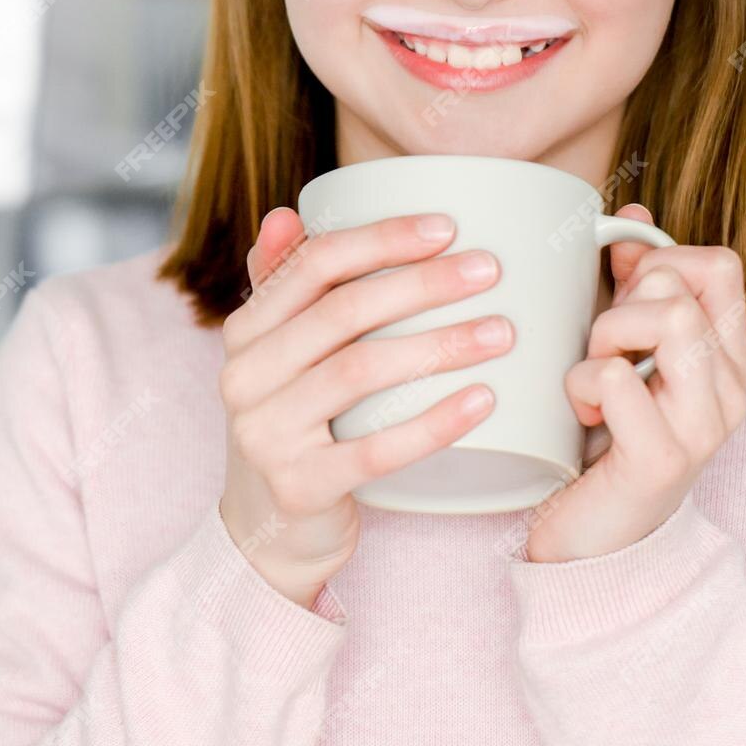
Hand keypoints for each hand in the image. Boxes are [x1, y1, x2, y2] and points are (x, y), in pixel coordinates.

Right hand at [217, 207, 512, 607]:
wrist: (267, 532)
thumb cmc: (294, 424)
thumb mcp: (279, 356)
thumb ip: (285, 287)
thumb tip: (287, 213)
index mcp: (245, 331)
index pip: (313, 265)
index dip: (381, 240)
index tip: (448, 227)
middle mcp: (244, 376)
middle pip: (343, 312)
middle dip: (423, 284)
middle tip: (489, 270)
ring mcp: (266, 434)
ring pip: (360, 372)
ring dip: (438, 345)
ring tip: (502, 332)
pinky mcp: (299, 486)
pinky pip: (376, 450)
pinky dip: (434, 423)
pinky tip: (484, 401)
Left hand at [522, 204, 745, 563]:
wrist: (593, 543)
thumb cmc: (605, 436)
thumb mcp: (626, 349)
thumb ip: (633, 284)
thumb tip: (629, 216)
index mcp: (729, 357)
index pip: (720, 264)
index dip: (660, 261)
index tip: (622, 296)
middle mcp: (732, 390)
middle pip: (682, 287)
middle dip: (620, 304)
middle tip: (599, 350)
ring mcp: (704, 426)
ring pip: (665, 318)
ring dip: (604, 337)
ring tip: (590, 379)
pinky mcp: (664, 458)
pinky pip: (617, 375)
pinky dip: (581, 383)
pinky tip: (579, 414)